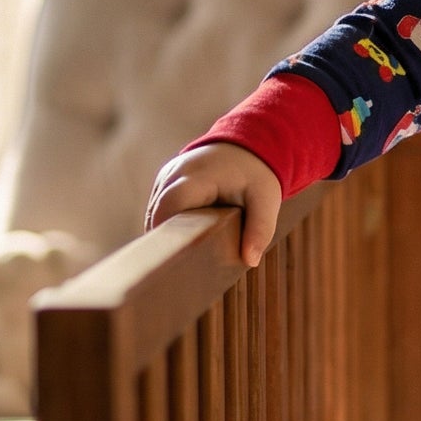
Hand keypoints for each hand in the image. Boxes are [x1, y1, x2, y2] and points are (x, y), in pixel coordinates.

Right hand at [145, 142, 281, 267]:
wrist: (247, 147)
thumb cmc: (256, 175)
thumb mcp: (266, 200)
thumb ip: (260, 229)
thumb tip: (250, 260)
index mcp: (197, 176)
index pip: (170, 206)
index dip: (169, 233)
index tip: (177, 261)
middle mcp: (174, 173)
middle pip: (156, 213)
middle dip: (165, 241)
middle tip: (176, 273)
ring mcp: (166, 177)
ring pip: (153, 213)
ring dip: (166, 235)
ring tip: (178, 263)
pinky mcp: (165, 183)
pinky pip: (158, 209)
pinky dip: (167, 226)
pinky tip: (180, 246)